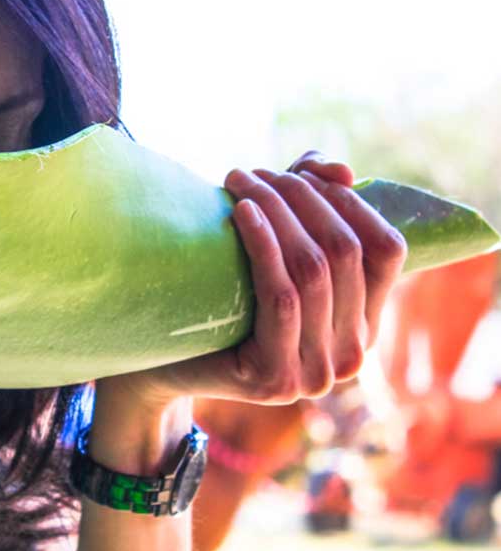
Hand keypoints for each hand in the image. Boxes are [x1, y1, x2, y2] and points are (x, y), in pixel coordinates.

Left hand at [98, 151, 407, 410]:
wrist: (163, 364)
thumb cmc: (221, 297)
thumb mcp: (273, 246)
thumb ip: (314, 202)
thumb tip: (343, 172)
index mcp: (365, 324)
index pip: (387, 250)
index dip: (349, 202)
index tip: (299, 173)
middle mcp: (352, 355)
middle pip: (345, 252)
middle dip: (301, 197)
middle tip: (256, 172)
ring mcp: (316, 373)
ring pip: (312, 269)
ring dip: (276, 211)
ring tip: (239, 180)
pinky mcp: (276, 378)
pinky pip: (281, 297)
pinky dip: (264, 245)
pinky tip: (242, 212)